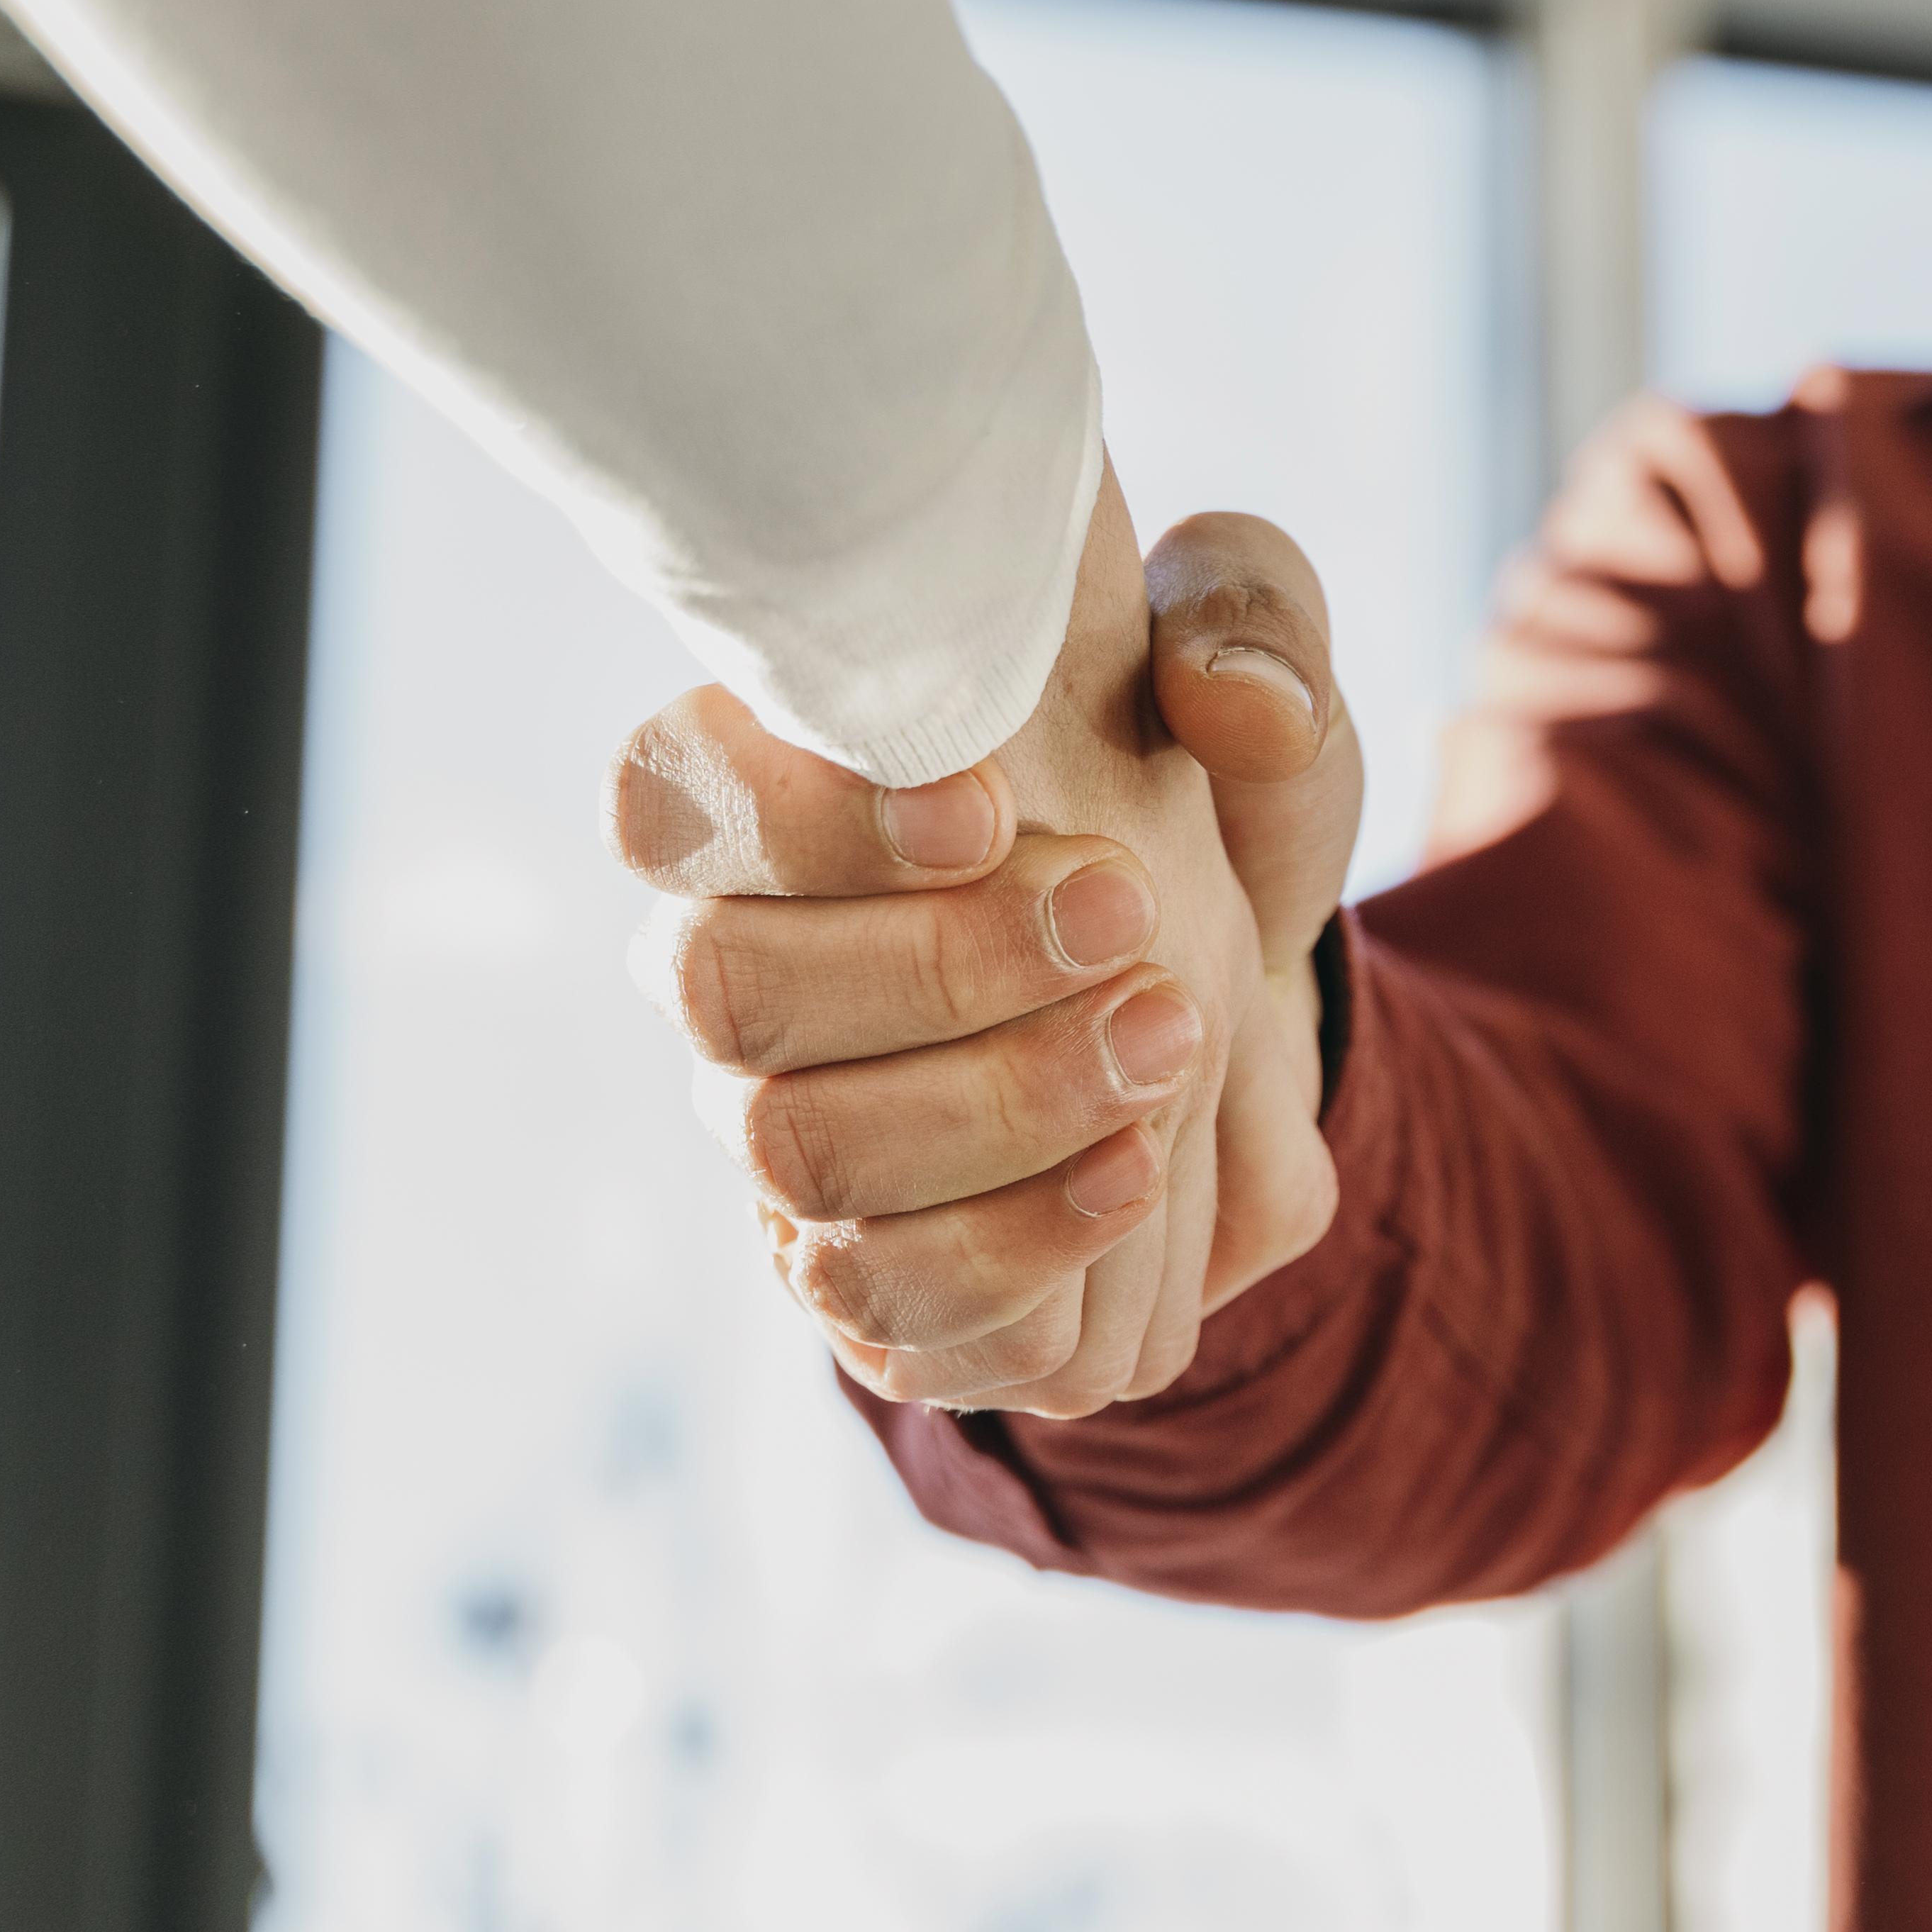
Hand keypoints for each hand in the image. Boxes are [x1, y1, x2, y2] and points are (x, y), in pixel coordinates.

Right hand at [606, 471, 1360, 1416]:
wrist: (1257, 1016)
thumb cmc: (1210, 813)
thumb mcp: (1259, 686)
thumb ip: (1255, 628)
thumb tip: (1235, 699)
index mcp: (776, 790)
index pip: (671, 795)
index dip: (799, 810)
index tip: (990, 805)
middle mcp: (739, 967)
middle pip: (721, 987)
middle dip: (935, 963)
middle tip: (1133, 920)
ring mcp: (784, 1133)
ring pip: (797, 1152)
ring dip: (996, 1104)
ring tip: (1169, 1042)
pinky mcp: (862, 1277)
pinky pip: (876, 1303)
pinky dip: (1014, 1246)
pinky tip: (1137, 1174)